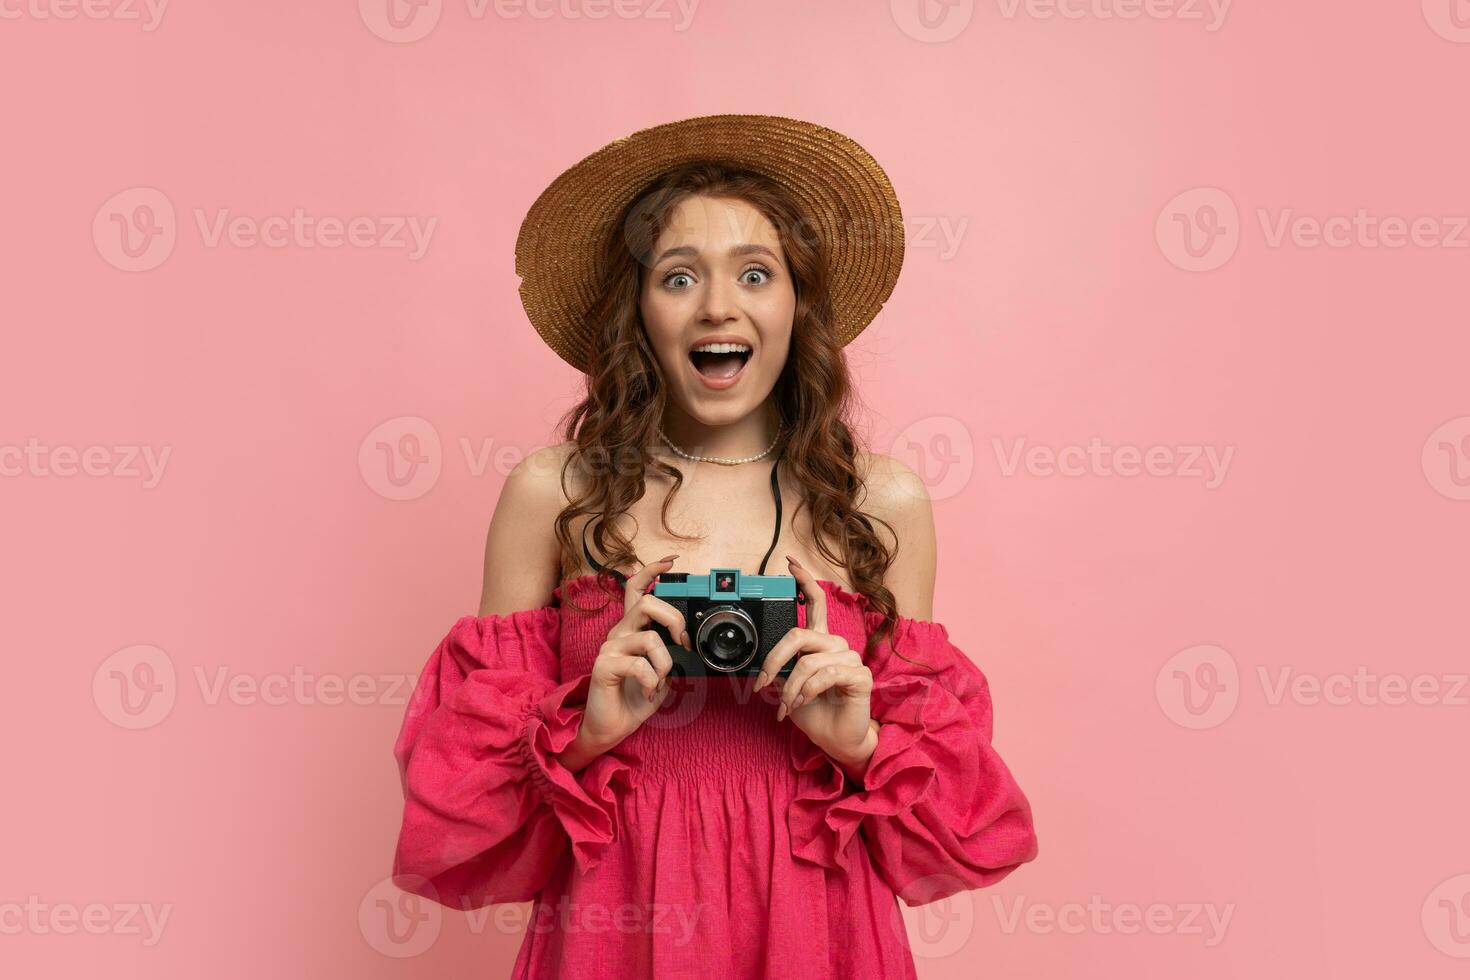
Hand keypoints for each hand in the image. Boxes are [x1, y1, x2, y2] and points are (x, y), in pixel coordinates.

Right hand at [575, 555, 689, 754]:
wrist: (611, 727)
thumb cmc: (635, 697)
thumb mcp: (662, 672)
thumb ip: (671, 653)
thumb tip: (687, 644)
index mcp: (632, 629)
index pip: (635, 589)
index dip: (651, 571)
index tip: (671, 562)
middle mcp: (618, 633)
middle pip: (647, 602)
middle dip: (674, 619)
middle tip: (681, 643)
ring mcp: (609, 648)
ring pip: (649, 637)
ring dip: (665, 663)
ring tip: (660, 681)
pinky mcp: (604, 666)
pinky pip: (639, 665)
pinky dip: (652, 681)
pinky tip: (649, 692)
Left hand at [753, 556, 878, 776]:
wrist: (835, 739)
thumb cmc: (814, 712)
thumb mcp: (786, 688)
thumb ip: (778, 669)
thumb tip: (762, 664)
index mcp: (819, 642)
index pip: (815, 602)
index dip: (804, 580)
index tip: (791, 563)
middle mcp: (835, 645)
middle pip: (799, 635)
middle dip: (774, 661)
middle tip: (763, 683)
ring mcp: (849, 658)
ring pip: (808, 662)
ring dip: (791, 688)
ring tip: (788, 705)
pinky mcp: (859, 676)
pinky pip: (825, 675)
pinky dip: (807, 692)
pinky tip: (804, 703)